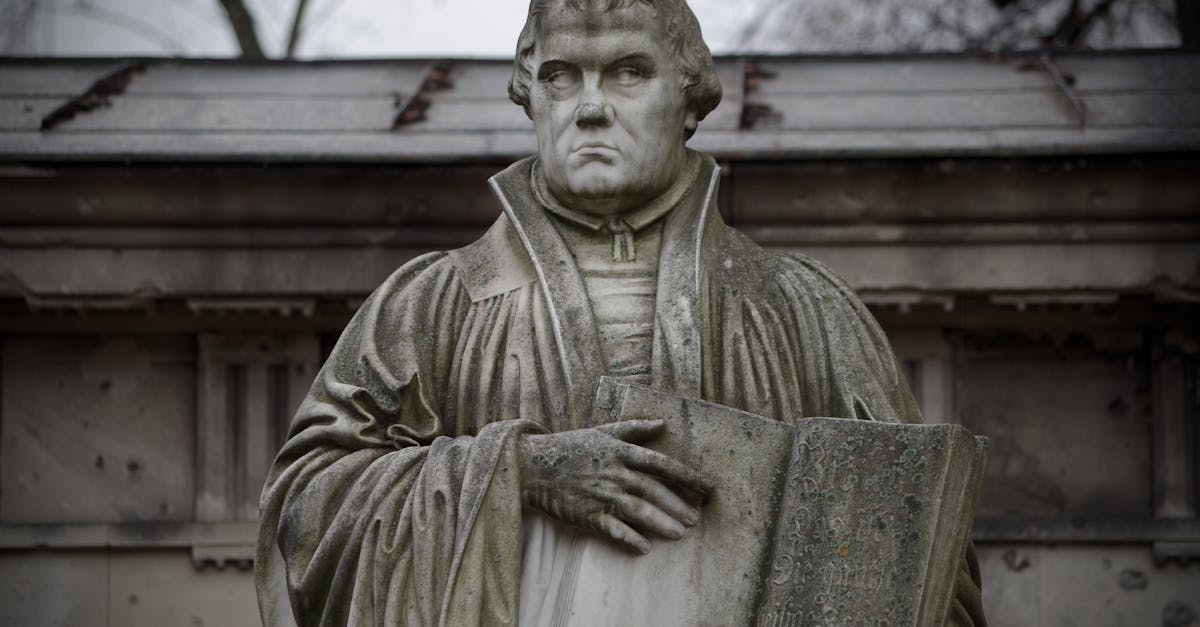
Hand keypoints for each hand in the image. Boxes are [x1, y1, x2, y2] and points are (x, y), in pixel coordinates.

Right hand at [518, 419, 710, 553]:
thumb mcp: (602, 431)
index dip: (686, 476)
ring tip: (680, 533)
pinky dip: (631, 539)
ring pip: (639, 511)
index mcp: (620, 451)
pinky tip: (646, 547)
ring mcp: (602, 494)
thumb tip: (662, 424)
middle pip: (654, 490)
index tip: (706, 488)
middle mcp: (615, 473)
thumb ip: (634, 429)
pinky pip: (615, 529)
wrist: (534, 465)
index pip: (661, 464)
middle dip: (678, 505)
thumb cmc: (571, 447)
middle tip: (696, 518)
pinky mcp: (588, 514)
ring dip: (662, 523)